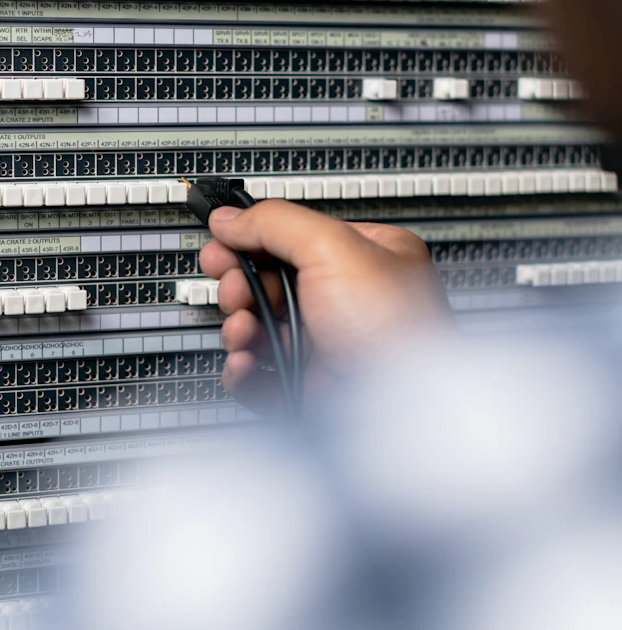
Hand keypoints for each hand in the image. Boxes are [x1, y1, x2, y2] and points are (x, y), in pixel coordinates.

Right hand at [199, 201, 450, 406]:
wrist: (405, 410)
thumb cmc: (396, 331)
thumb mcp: (333, 248)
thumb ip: (276, 222)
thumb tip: (231, 218)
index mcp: (366, 258)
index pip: (296, 238)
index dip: (255, 240)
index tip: (224, 245)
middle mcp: (347, 301)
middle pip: (270, 283)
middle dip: (242, 286)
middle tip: (233, 290)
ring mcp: (328, 347)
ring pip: (261, 330)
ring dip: (239, 326)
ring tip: (243, 329)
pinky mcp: (310, 389)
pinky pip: (261, 376)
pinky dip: (244, 370)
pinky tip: (245, 363)